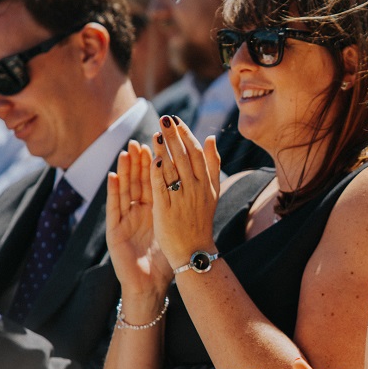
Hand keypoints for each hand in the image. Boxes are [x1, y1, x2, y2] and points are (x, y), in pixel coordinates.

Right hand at [106, 140, 171, 295]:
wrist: (151, 282)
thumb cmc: (165, 256)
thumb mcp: (176, 227)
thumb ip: (184, 206)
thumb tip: (200, 187)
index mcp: (154, 208)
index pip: (155, 180)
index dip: (157, 162)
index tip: (162, 142)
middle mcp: (138, 211)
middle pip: (138, 181)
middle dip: (140, 160)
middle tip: (142, 140)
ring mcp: (125, 219)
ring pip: (125, 189)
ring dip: (125, 170)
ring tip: (126, 151)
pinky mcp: (115, 230)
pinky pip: (114, 208)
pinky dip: (113, 191)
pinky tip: (112, 177)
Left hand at [148, 116, 220, 268]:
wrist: (194, 250)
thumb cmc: (201, 219)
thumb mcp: (213, 191)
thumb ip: (213, 164)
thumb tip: (211, 137)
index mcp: (206, 183)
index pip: (196, 152)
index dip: (186, 134)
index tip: (176, 120)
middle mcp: (196, 189)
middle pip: (185, 157)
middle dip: (175, 136)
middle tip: (165, 118)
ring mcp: (181, 200)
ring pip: (173, 170)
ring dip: (165, 150)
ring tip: (157, 133)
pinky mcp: (166, 211)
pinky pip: (162, 188)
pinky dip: (159, 173)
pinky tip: (154, 159)